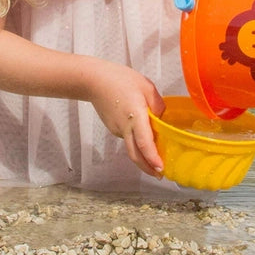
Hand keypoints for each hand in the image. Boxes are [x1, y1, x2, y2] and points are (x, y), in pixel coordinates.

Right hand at [84, 60, 166, 177]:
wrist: (94, 80)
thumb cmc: (120, 80)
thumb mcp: (147, 87)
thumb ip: (158, 104)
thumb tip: (161, 118)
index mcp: (135, 116)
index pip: (143, 142)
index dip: (152, 157)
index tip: (160, 168)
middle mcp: (125, 127)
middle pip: (135, 154)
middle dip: (148, 168)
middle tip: (160, 174)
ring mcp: (117, 130)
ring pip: (131, 147)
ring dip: (143, 154)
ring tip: (156, 155)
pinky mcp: (113, 128)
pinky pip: (127, 138)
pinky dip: (136, 142)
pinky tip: (143, 136)